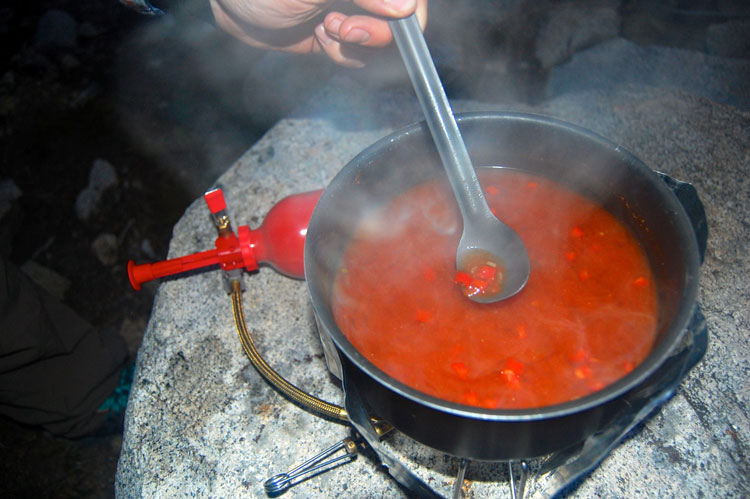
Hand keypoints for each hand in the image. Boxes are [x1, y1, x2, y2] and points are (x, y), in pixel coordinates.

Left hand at [209, 0, 427, 66]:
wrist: (232, 3)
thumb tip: (407, 6)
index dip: (405, 15)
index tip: (388, 21)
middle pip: (400, 22)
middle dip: (373, 32)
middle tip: (340, 28)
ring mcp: (354, 12)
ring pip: (381, 43)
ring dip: (355, 45)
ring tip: (324, 28)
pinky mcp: (339, 35)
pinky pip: (359, 56)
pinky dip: (343, 55)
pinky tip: (319, 37)